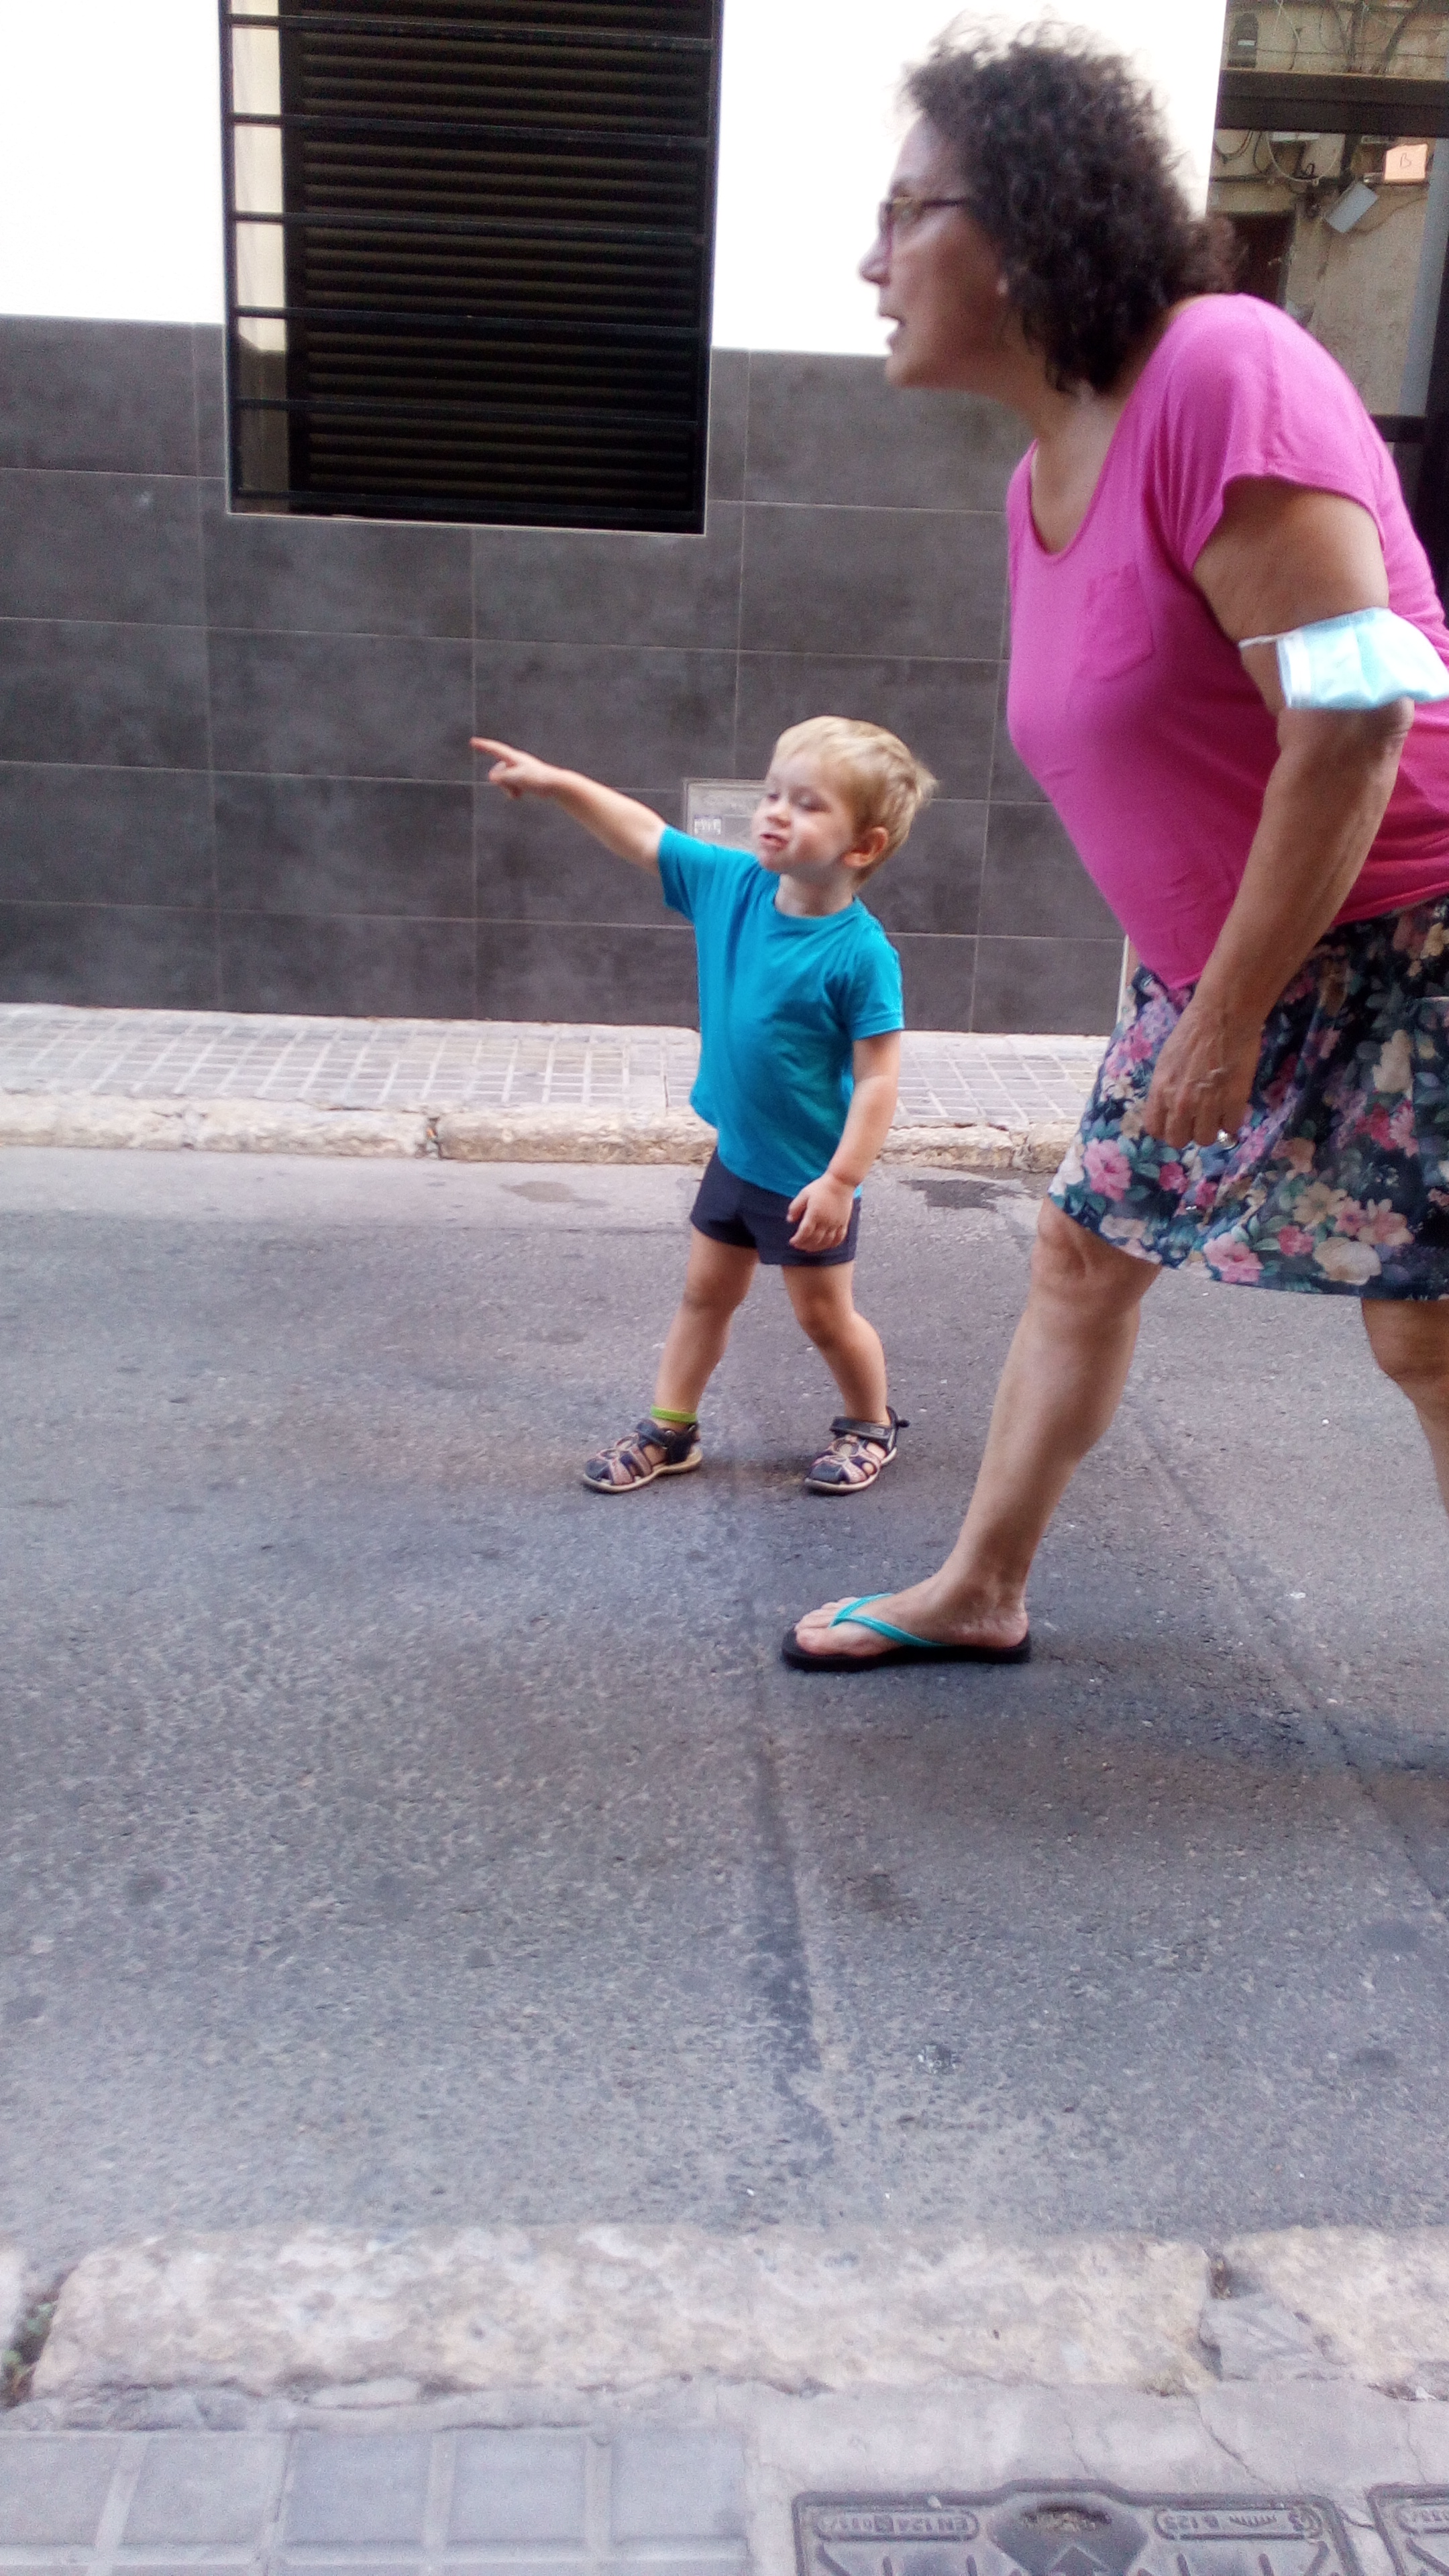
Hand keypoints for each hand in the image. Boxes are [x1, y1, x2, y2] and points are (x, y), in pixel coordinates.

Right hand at [470, 736, 558, 800]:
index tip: (472, 741)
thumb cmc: (537, 779)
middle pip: (497, 772)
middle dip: (501, 782)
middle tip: (514, 787)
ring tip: (520, 791)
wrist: (555, 785)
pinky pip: (509, 786)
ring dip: (508, 788)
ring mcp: (518, 770)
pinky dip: (513, 792)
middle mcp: (514, 762)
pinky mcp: (522, 778)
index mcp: (513, 757)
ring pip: (502, 781)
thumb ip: (502, 776)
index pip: (495, 749)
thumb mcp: (517, 778)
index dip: (483, 746)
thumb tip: (492, 777)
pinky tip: (522, 794)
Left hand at [787, 1172, 855, 1251]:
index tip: (792, 1242)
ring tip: (809, 1248)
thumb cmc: (821, 1187)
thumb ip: (795, 1207)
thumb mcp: (804, 1194)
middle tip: (799, 1246)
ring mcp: (836, 1223)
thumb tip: (790, 1220)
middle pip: (815, 1239)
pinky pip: (839, 1238)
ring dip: (817, 1248)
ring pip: (827, 1242)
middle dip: (805, 1245)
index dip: (798, 1240)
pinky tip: (826, 1245)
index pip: (805, 1232)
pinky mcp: (844, 1222)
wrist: (841, 1182)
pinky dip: (832, 1245)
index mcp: (815, 1214)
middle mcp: (826, 1221)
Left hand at [1140, 994, 1263, 1147]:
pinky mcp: (1233, 1102)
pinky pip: (1230, 1127)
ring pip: (1205, 1139)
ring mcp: (1207, 1105)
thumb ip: (1166, 1087)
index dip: (1166, 1128)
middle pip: (1178, 1140)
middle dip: (1188, 1132)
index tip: (1176, 1122)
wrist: (1222, 1017)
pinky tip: (1232, 1106)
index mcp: (1160, 1090)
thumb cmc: (1193, 1031)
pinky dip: (1232, 1120)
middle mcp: (1180, 1103)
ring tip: (1218, 1112)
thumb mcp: (1167, 1061)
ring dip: (1212, 1128)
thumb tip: (1171, 1107)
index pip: (1154, 1129)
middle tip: (1199, 1119)